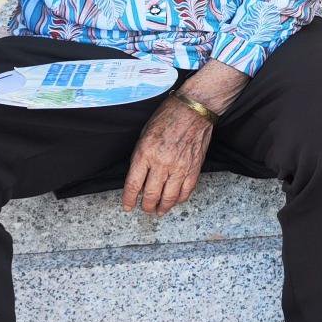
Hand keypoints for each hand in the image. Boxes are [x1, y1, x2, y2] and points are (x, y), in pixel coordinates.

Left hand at [123, 95, 212, 215]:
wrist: (193, 110)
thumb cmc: (167, 117)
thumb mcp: (144, 135)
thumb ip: (141, 158)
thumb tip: (140, 179)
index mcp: (145, 153)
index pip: (134, 185)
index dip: (129, 199)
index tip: (128, 206)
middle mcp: (162, 163)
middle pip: (151, 195)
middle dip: (146, 206)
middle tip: (145, 209)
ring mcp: (180, 167)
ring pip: (169, 197)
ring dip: (163, 207)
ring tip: (159, 211)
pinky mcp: (194, 168)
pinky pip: (186, 191)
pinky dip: (179, 199)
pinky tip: (175, 201)